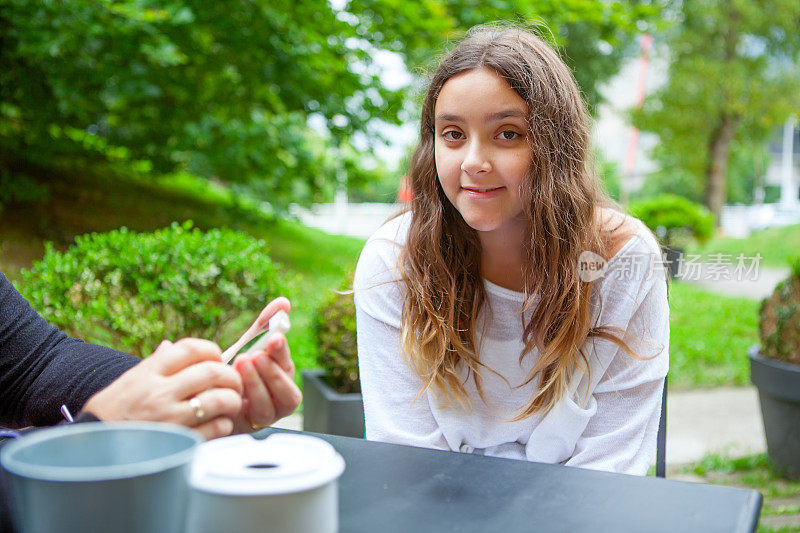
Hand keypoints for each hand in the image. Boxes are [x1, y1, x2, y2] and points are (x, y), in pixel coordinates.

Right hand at [83, 338, 243, 439]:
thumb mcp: (128, 382)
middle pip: (212, 371)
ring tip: (229, 404)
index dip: (211, 350)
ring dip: (232, 400)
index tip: (217, 358)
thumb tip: (170, 346)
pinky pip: (216, 427)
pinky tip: (217, 424)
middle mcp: (159, 392)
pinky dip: (223, 424)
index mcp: (148, 373)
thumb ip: (153, 364)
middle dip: (231, 375)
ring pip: (220, 399)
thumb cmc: (111, 415)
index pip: (190, 348)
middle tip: (232, 382)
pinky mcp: (179, 441)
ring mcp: (170, 418)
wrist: (90, 452)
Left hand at [231, 297, 301, 432]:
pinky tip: (230, 386)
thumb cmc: (231, 370)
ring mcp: (263, 416)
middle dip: (273, 372)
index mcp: (280, 377)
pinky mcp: (245, 428)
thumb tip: (284, 301)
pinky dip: (242, 402)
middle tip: (255, 354)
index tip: (273, 337)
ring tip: (241, 365)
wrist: (199, 396)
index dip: (282, 352)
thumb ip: (264, 325)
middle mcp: (277, 399)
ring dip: (258, 385)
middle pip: (288, 392)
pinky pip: (250, 420)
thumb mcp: (246, 346)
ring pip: (271, 408)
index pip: (287, 365)